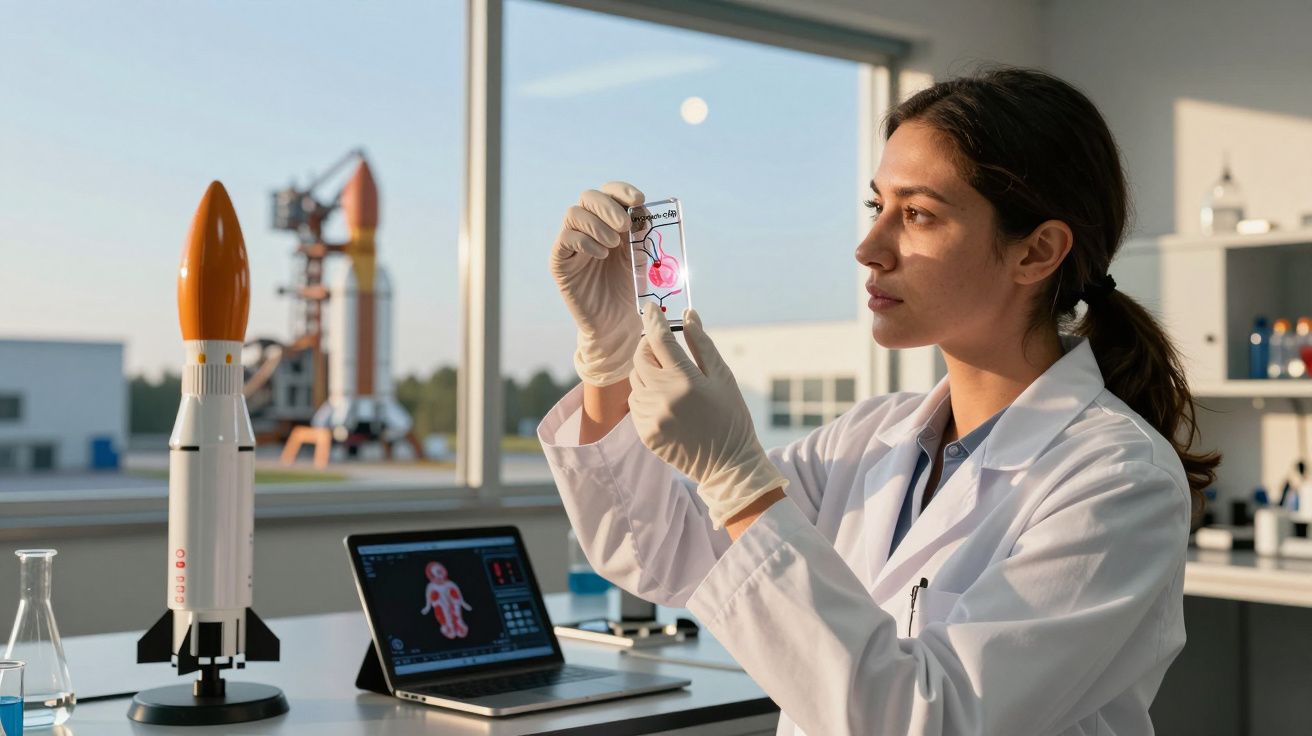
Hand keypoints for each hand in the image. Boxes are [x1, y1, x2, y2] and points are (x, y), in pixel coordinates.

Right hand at [550, 181, 646, 385]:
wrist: (616, 324)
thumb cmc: (629, 290)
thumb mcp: (641, 259)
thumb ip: (641, 236)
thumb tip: (643, 213)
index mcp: (609, 222)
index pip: (609, 193)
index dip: (621, 190)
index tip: (638, 200)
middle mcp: (588, 228)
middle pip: (588, 196)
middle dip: (608, 206)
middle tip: (624, 225)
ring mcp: (572, 243)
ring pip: (573, 214)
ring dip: (597, 225)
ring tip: (613, 245)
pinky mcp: (560, 261)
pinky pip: (565, 239)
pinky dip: (585, 241)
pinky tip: (601, 255)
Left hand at [627, 307, 788, 528]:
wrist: (727, 465)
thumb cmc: (730, 417)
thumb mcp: (723, 377)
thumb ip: (702, 344)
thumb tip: (688, 315)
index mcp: (685, 381)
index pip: (659, 340)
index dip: (654, 319)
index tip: (650, 308)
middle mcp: (662, 398)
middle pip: (640, 358)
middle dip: (649, 347)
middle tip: (661, 346)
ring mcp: (651, 417)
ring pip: (635, 381)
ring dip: (647, 372)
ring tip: (669, 378)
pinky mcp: (645, 433)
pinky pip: (636, 403)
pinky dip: (646, 395)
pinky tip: (666, 401)